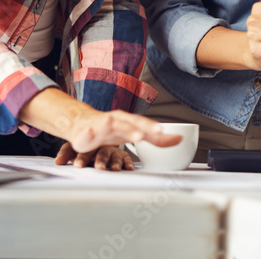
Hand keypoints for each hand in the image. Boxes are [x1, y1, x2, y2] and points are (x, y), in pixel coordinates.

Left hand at [55, 143, 133, 170]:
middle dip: (100, 160)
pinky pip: (126, 158)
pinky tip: (128, 167)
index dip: (81, 158)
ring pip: (114, 155)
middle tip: (99, 167)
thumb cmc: (85, 145)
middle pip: (101, 152)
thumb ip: (65, 154)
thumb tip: (57, 161)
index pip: (84, 150)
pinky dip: (127, 162)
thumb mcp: (73, 147)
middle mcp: (101, 146)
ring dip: (115, 162)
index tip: (78, 165)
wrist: (97, 133)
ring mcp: (112, 150)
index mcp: (88, 143)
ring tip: (114, 168)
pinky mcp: (121, 155)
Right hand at [61, 109, 181, 154]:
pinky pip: (87, 133)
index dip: (151, 126)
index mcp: (127, 120)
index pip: (141, 122)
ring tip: (135, 136)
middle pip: (128, 122)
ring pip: (111, 125)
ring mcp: (100, 126)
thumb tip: (178, 140)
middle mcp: (115, 120)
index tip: (163, 130)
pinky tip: (91, 134)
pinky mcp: (86, 133)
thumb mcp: (134, 133)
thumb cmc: (110, 129)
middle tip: (151, 132)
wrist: (81, 124)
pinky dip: (89, 133)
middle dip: (140, 127)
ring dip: (122, 129)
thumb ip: (155, 138)